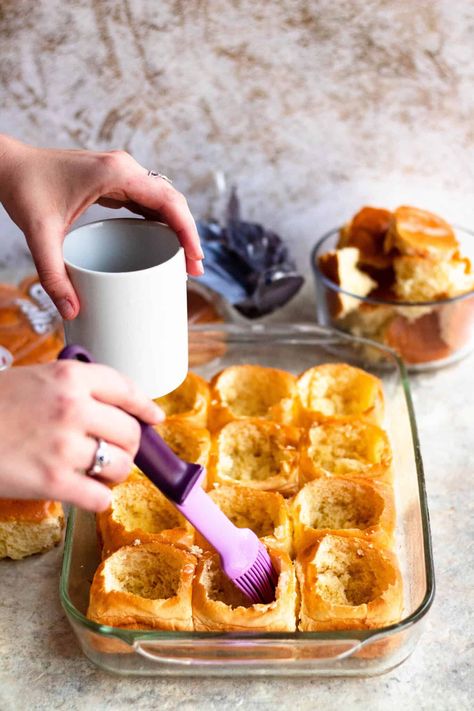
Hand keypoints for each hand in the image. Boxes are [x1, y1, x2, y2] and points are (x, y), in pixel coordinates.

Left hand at [0, 135, 203, 318]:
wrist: (8, 165)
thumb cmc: (24, 187)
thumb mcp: (40, 235)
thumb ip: (53, 275)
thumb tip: (72, 311)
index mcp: (115, 173)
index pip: (167, 201)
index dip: (187, 230)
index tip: (195, 258)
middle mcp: (124, 169)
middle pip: (172, 201)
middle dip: (188, 235)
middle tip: (194, 270)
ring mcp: (121, 173)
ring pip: (164, 200)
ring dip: (178, 228)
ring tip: (185, 262)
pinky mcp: (114, 181)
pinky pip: (148, 201)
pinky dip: (161, 222)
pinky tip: (163, 244)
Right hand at [0, 360, 163, 510]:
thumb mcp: (35, 379)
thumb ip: (74, 387)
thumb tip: (115, 409)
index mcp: (69, 377)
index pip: (126, 388)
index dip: (145, 406)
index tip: (154, 417)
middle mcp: (72, 408)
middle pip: (130, 432)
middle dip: (130, 446)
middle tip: (118, 452)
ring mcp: (63, 446)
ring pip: (120, 466)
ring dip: (115, 472)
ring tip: (100, 472)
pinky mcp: (52, 482)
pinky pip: (100, 498)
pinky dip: (98, 499)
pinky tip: (85, 493)